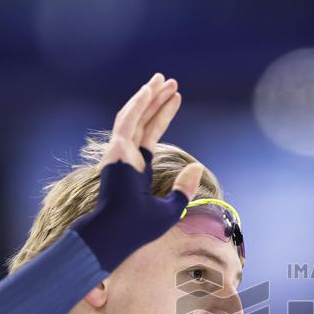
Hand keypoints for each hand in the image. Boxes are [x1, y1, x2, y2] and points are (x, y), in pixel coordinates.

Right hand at [70, 73, 204, 271]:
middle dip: (157, 100)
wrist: (119, 233)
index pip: (150, 136)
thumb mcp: (170, 208)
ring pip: (135, 116)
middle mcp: (126, 157)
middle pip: (143, 121)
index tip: (176, 99)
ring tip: (164, 80)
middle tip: (170, 82)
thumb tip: (197, 166)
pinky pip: (127, 120)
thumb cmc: (140, 227)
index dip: (163, 116)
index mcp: (137, 170)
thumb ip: (183, 188)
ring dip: (149, 97)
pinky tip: (150, 89)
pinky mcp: (116, 149)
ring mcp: (119, 152)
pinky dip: (139, 104)